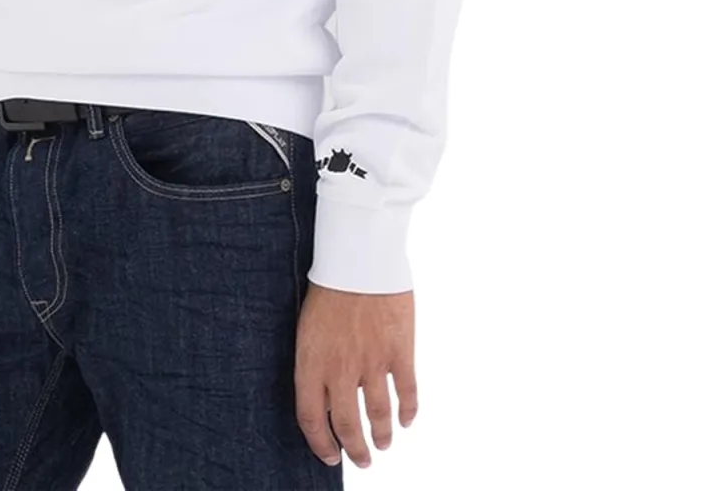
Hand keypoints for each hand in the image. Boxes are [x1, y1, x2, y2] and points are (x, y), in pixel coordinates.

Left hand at [294, 283, 417, 468]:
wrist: (358, 256)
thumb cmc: (328, 286)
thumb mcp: (308, 327)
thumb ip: (315, 362)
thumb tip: (323, 396)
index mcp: (312, 361)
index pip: (311, 418)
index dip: (320, 443)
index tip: (328, 455)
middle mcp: (340, 369)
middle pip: (347, 425)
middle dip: (355, 448)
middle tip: (362, 459)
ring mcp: (372, 362)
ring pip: (378, 415)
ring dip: (382, 435)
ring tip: (383, 444)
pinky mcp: (399, 352)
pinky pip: (407, 392)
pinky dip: (408, 411)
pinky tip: (407, 420)